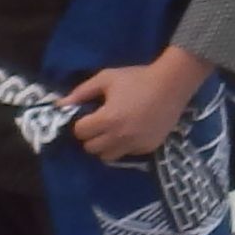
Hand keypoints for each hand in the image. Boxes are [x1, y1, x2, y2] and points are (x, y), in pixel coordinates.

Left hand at [59, 45, 207, 162]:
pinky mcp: (148, 148)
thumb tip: (61, 104)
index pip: (80, 132)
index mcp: (108, 118)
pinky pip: (128, 154)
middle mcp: (120, 136)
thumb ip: (82, 92)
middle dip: (91, 136)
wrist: (173, 84)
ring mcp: (135, 144)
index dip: (81, 123)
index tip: (89, 115)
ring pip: (107, 157)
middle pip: (90, 148)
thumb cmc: (137, 78)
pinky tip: (131, 131)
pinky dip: (125, 146)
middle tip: (99, 124)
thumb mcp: (107, 78)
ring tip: (113, 131)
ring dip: (105, 146)